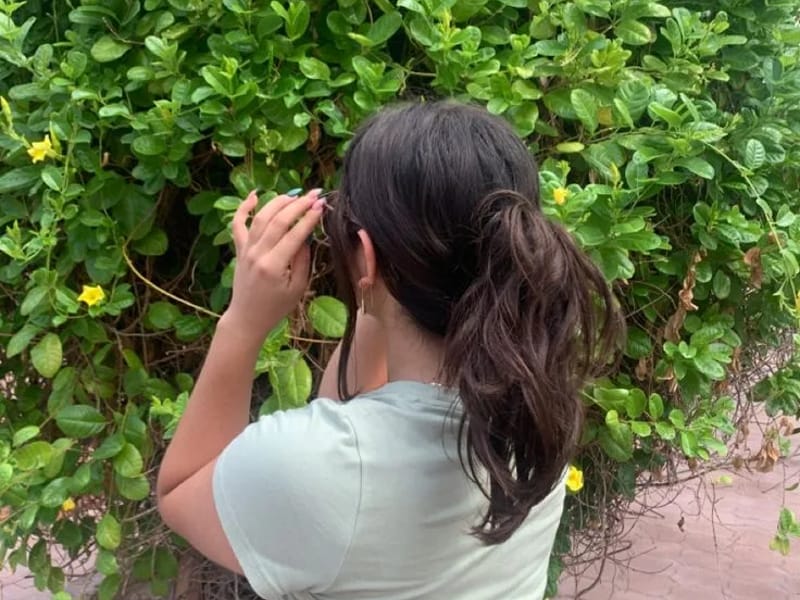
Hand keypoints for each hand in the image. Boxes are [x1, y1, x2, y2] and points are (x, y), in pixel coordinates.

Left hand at [224, 189, 324, 341]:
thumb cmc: (276, 307)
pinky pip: (237, 224)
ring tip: (294, 195)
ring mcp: (245, 251)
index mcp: (274, 267)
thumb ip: (303, 260)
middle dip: (297, 205)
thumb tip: (307, 235)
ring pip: (260, 218)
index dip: (309, 218)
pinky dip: (244, 208)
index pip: (294, 234)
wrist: (247, 318)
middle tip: (314, 195)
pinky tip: (254, 195)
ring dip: (277, 202)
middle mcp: (257, 255)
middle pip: (277, 221)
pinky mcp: (239, 250)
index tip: (321, 206)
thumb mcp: (298, 288)